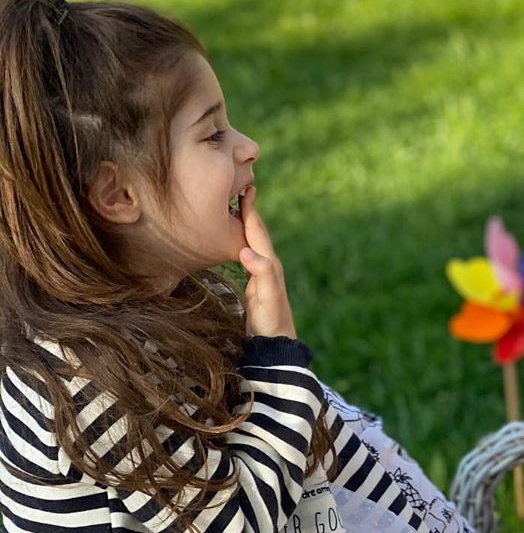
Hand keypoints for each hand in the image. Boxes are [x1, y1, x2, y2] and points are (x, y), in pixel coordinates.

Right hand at [238, 186, 297, 339]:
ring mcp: (262, 274)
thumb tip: (247, 251)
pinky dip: (243, 241)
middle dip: (249, 211)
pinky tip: (238, 242)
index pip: (257, 232)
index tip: (246, 189)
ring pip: (253, 241)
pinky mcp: (256, 282)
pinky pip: (248, 253)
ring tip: (238, 208)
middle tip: (242, 189)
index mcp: (268, 264)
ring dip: (247, 224)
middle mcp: (267, 265)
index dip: (250, 211)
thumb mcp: (266, 297)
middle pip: (257, 232)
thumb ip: (261, 274)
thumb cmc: (271, 321)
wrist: (276, 343)